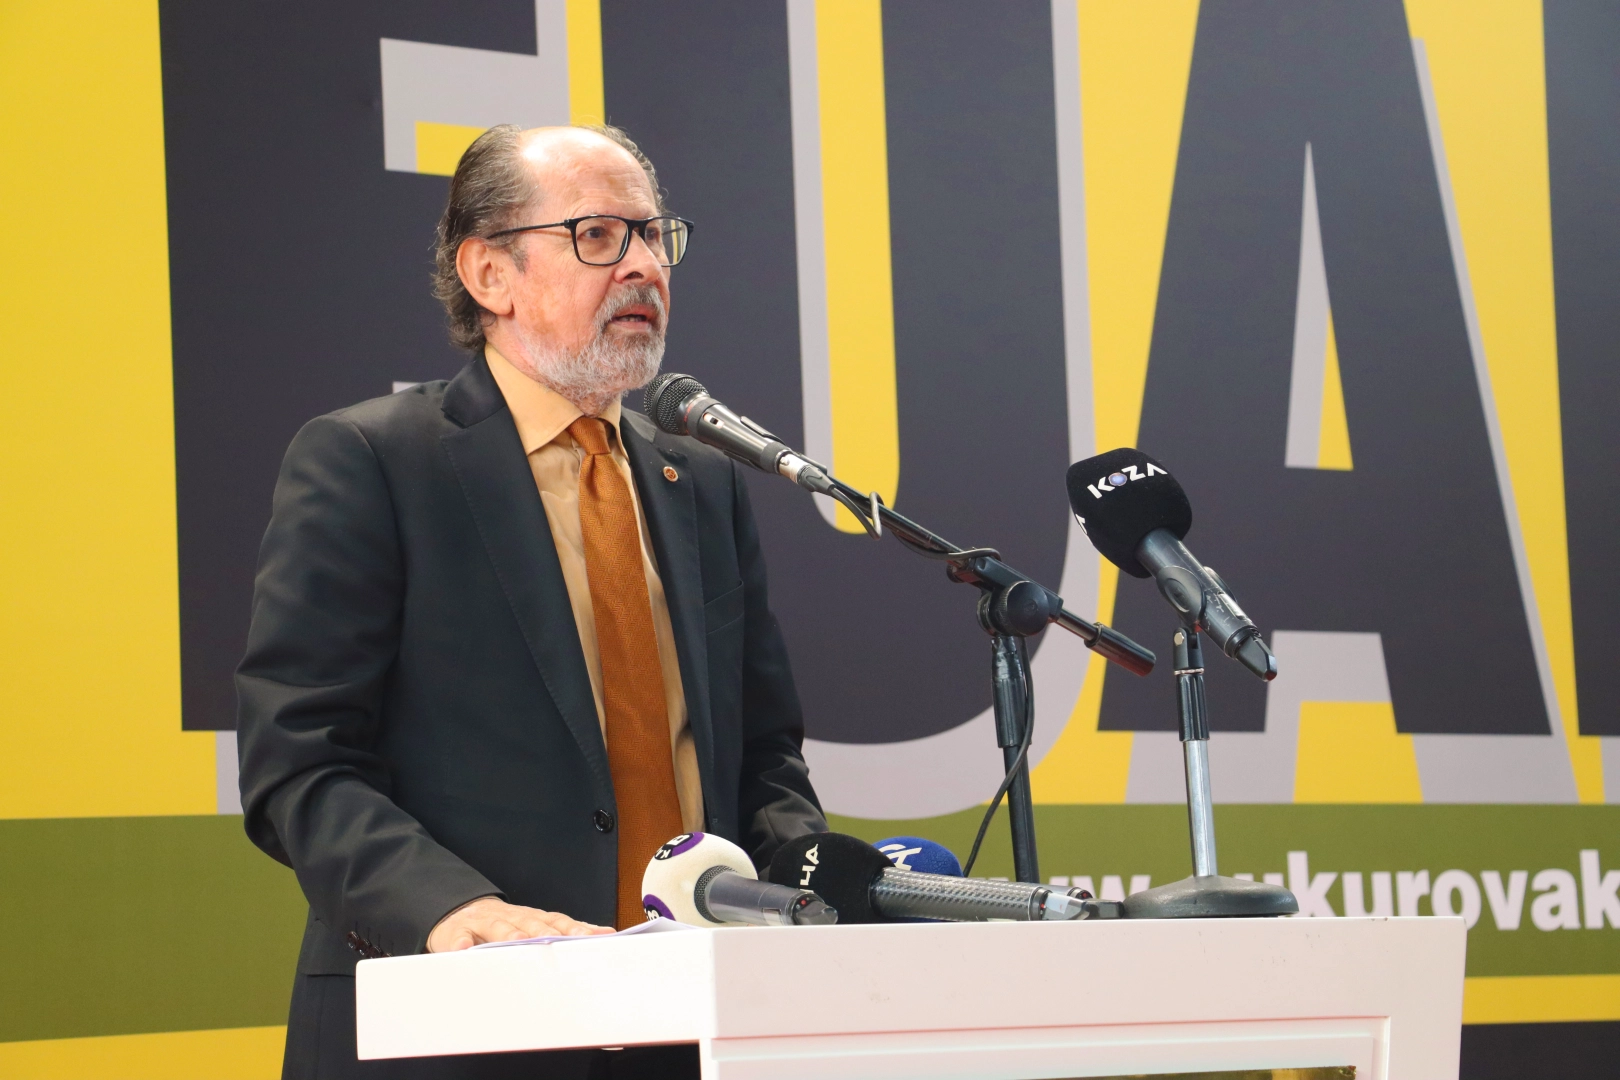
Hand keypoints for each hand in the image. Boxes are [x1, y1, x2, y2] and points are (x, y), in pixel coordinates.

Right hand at [426, 896, 612, 951]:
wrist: (459, 915)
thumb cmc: (503, 927)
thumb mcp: (533, 927)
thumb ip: (563, 932)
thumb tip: (604, 934)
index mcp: (532, 918)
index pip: (558, 922)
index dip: (576, 929)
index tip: (596, 937)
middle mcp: (512, 917)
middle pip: (532, 924)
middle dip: (548, 933)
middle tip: (562, 941)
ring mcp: (485, 922)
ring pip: (498, 927)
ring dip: (509, 934)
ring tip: (518, 942)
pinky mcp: (457, 932)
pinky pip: (459, 937)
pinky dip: (461, 943)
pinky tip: (463, 948)